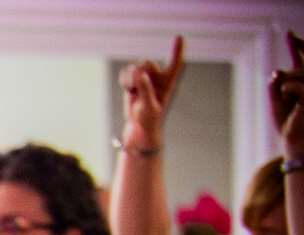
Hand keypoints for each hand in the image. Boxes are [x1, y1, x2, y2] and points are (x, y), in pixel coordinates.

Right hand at [119, 37, 184, 151]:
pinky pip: (126, 73)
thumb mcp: (149, 107)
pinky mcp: (133, 83)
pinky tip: (126, 88)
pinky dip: (124, 79)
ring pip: (135, 66)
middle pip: (147, 63)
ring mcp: (145, 80)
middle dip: (139, 71)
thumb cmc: (150, 120)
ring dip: (130, 77)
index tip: (179, 36)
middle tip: (135, 84)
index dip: (177, 50)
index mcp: (168, 83)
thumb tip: (140, 74)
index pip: (175, 63)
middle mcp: (158, 78)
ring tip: (130, 90)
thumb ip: (145, 90)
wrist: (139, 129)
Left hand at [272, 32, 303, 159]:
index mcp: (303, 83)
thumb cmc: (285, 120)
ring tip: (280, 91)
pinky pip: (294, 87)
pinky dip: (286, 88)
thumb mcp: (275, 100)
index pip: (302, 60)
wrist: (292, 139)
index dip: (296, 46)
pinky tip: (284, 93)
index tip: (289, 33)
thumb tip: (276, 72)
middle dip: (298, 46)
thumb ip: (274, 86)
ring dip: (284, 79)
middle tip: (288, 36)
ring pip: (298, 74)